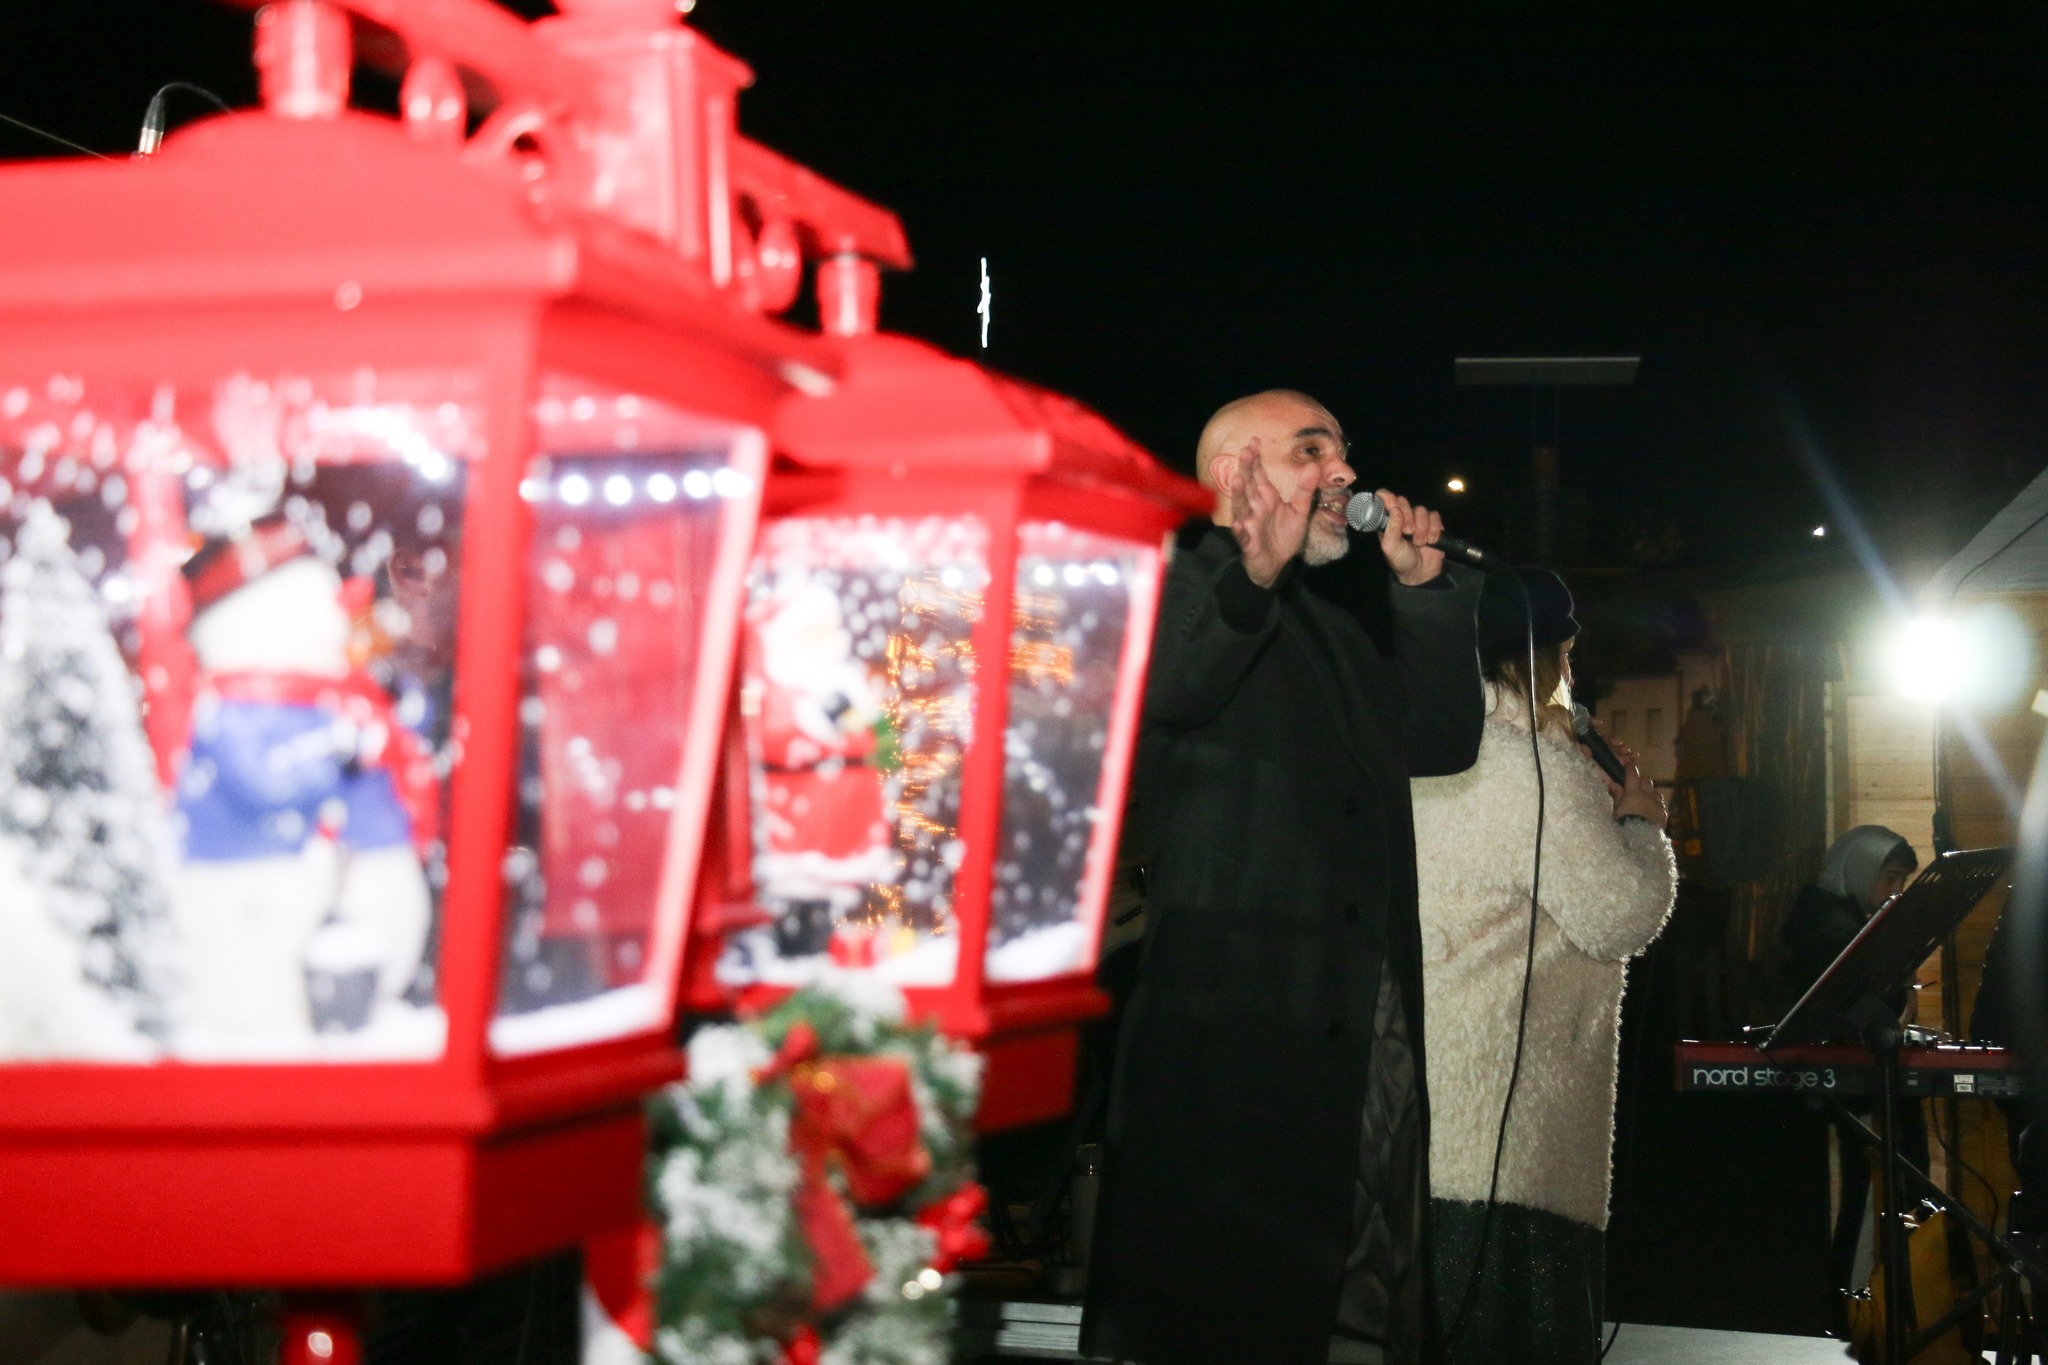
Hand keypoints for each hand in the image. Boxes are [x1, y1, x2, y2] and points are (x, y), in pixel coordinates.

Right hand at [1222, 439, 1313, 587]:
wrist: (1277, 564)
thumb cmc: (1284, 536)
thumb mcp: (1299, 511)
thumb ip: (1305, 490)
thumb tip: (1314, 465)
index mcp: (1266, 498)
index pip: (1258, 475)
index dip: (1255, 459)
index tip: (1254, 441)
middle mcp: (1254, 508)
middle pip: (1248, 485)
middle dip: (1246, 469)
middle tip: (1245, 451)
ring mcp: (1249, 525)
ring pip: (1241, 507)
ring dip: (1238, 495)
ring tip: (1238, 480)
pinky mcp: (1248, 543)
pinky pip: (1243, 537)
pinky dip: (1239, 531)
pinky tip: (1238, 524)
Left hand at [1375, 488, 1445, 585]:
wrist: (1421, 573)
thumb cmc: (1401, 560)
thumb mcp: (1390, 547)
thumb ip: (1391, 528)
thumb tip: (1395, 509)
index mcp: (1387, 520)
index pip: (1384, 498)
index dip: (1388, 498)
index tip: (1393, 507)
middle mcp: (1401, 516)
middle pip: (1403, 500)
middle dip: (1407, 518)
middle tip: (1407, 533)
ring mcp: (1418, 519)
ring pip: (1421, 509)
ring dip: (1421, 528)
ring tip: (1419, 542)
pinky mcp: (1433, 523)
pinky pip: (1434, 516)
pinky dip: (1433, 530)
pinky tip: (1430, 541)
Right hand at [1593, 737, 1667, 827]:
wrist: (1639, 838)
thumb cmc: (1624, 822)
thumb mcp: (1616, 809)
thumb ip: (1617, 795)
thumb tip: (1614, 784)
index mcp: (1634, 792)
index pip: (1632, 775)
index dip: (1630, 768)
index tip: (1628, 764)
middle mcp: (1648, 795)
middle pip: (1647, 781)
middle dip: (1642, 781)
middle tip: (1636, 785)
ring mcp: (1657, 804)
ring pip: (1656, 792)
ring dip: (1651, 793)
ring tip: (1646, 798)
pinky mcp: (1664, 814)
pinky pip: (1661, 805)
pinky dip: (1656, 805)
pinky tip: (1652, 809)